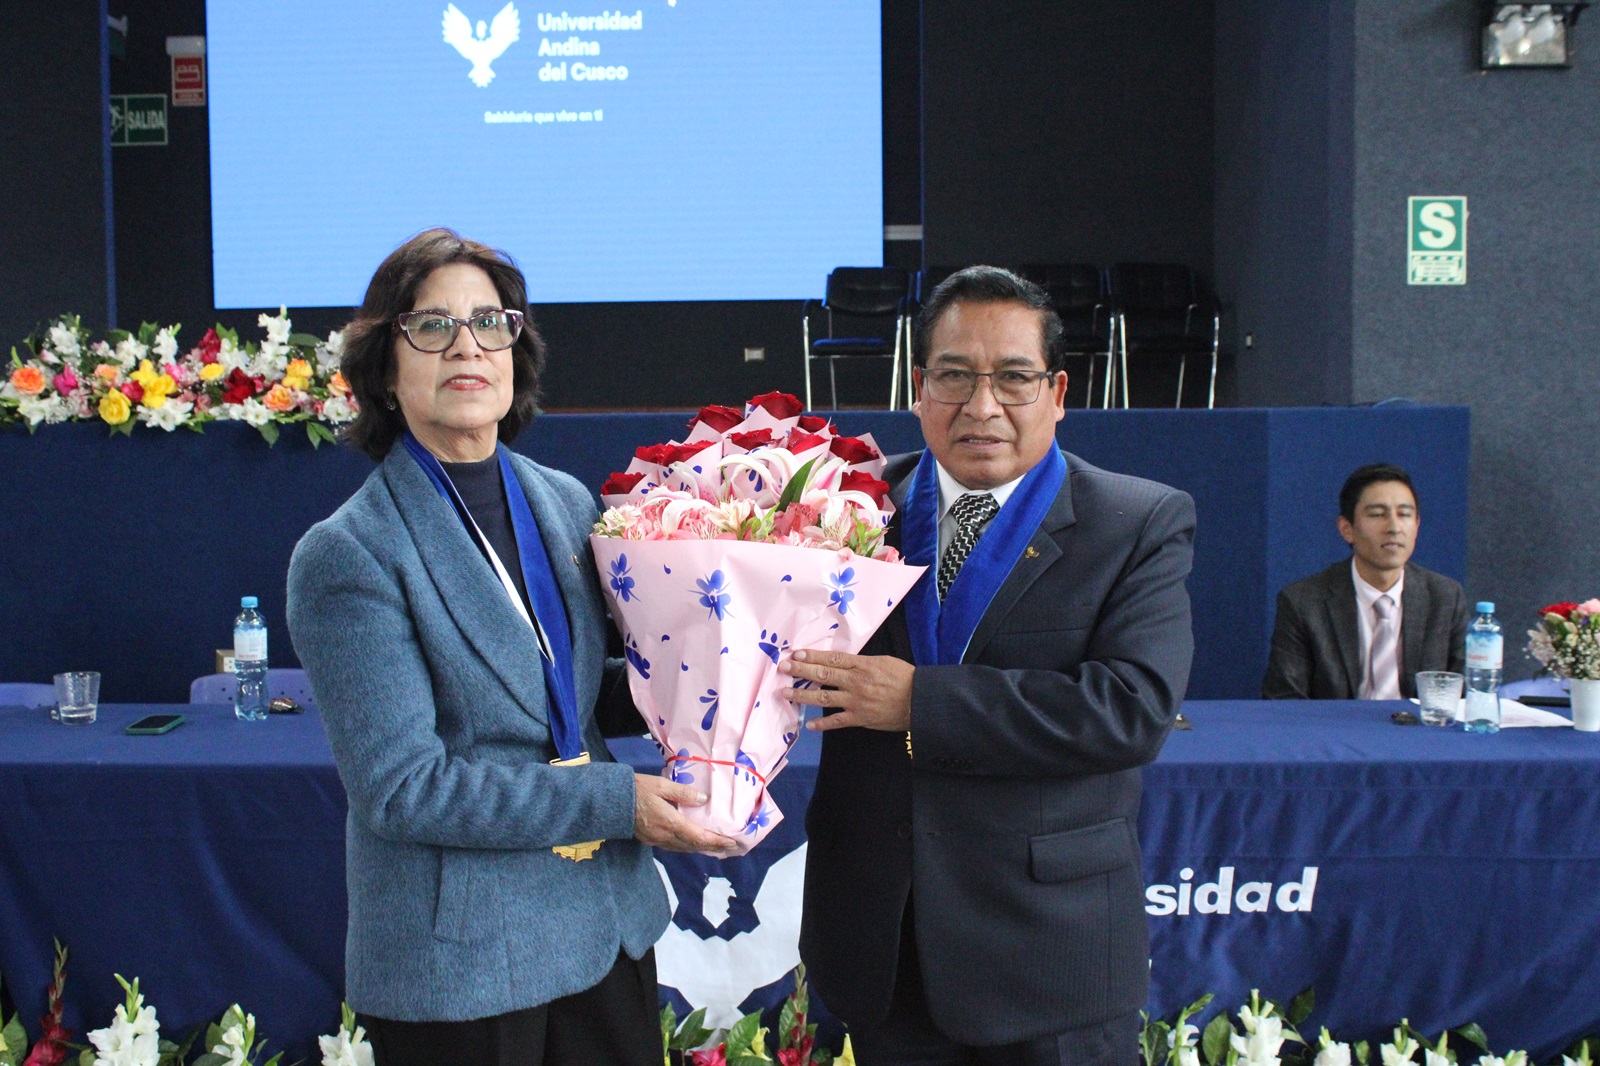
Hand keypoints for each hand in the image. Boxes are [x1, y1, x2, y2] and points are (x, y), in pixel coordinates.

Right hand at [633, 774, 739, 854]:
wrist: (611, 801)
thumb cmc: (637, 789)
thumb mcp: (661, 785)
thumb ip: (683, 793)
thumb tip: (704, 799)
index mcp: (670, 822)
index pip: (698, 837)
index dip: (716, 841)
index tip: (732, 843)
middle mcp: (665, 836)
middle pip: (693, 846)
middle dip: (713, 847)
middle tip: (729, 846)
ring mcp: (657, 840)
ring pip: (684, 849)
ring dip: (700, 848)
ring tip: (715, 846)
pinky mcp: (651, 840)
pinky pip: (674, 847)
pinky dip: (687, 846)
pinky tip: (692, 842)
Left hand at [780, 649, 913, 732]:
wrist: (920, 700)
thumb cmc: (905, 678)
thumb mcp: (884, 661)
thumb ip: (862, 662)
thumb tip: (843, 661)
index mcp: (862, 665)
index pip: (831, 658)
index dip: (812, 656)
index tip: (796, 653)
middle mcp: (855, 682)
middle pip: (822, 674)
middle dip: (800, 670)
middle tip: (783, 668)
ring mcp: (855, 701)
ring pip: (823, 697)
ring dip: (802, 695)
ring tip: (785, 693)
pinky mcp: (859, 718)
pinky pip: (836, 721)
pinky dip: (822, 723)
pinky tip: (809, 724)